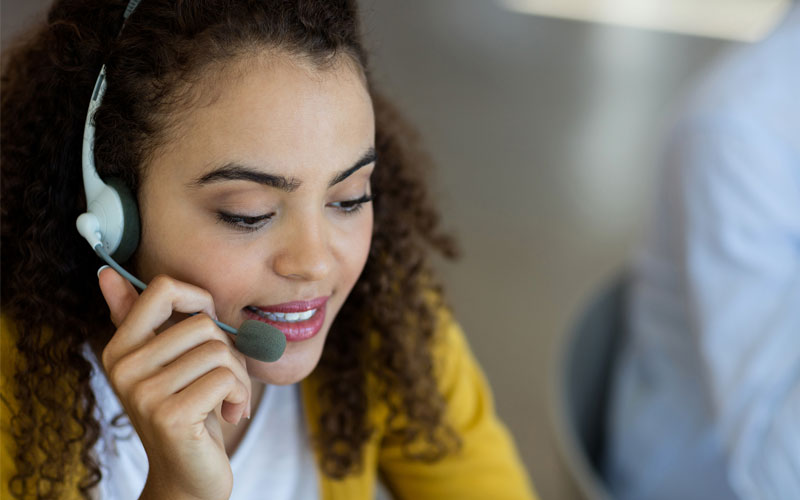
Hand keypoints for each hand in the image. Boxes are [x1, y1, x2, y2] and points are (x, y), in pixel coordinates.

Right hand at [98, 268, 250, 499]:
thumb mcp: (167, 362)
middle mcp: (123, 368)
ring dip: (238, 378)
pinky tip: (230, 415)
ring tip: (224, 401)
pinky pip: (226, 379)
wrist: (189, 477)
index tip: (209, 329)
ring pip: (220, 352)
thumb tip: (105, 274)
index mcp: (120, 348)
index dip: (200, 300)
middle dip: (228, 353)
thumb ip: (141, 320)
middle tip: (221, 383)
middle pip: (204, 324)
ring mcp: (143, 393)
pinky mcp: (169, 415)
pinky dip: (240, 396)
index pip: (163, 289)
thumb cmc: (189, 410)